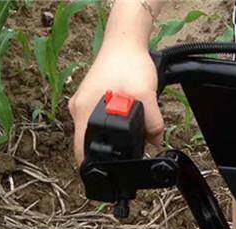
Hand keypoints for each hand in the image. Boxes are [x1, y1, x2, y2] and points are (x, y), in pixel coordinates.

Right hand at [69, 40, 162, 163]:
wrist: (125, 42)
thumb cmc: (128, 64)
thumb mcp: (145, 96)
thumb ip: (152, 124)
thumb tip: (155, 144)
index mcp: (84, 112)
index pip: (80, 153)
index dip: (92, 170)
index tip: (106, 179)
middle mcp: (80, 110)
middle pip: (89, 146)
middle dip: (107, 157)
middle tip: (127, 163)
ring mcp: (86, 104)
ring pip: (98, 135)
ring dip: (114, 143)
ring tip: (132, 144)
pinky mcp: (95, 99)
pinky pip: (103, 123)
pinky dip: (116, 130)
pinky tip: (130, 127)